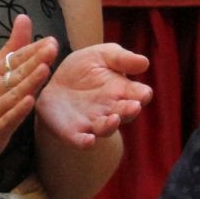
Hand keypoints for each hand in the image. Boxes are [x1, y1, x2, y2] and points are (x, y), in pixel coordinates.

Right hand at [0, 14, 57, 172]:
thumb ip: (11, 48)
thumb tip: (24, 18)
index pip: (15, 58)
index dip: (33, 50)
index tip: (50, 40)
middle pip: (16, 73)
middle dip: (34, 60)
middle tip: (52, 47)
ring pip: (13, 94)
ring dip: (29, 82)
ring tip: (44, 69)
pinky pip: (7, 119)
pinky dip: (17, 110)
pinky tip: (28, 102)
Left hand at [36, 42, 152, 148]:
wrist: (54, 83)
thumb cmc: (84, 68)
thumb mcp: (102, 55)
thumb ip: (122, 58)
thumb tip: (145, 62)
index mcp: (122, 90)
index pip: (138, 94)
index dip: (142, 95)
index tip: (143, 93)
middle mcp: (112, 110)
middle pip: (125, 113)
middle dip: (130, 111)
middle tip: (134, 106)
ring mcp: (93, 123)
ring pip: (106, 129)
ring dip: (111, 126)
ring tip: (114, 119)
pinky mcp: (73, 133)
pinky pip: (81, 141)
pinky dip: (86, 143)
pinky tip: (89, 140)